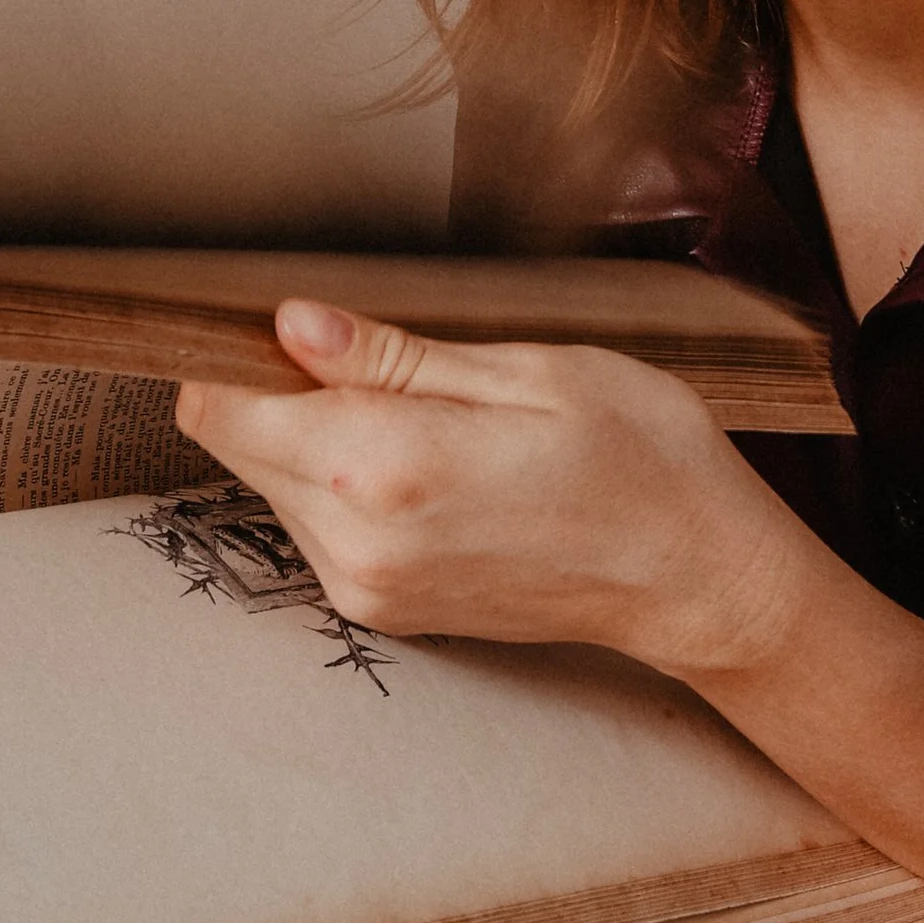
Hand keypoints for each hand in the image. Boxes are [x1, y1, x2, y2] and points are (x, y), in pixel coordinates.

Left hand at [175, 301, 807, 673]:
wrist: (701, 580)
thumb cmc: (640, 456)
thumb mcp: (530, 371)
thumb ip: (395, 356)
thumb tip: (291, 323)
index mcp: (383, 465)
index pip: (222, 402)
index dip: (232, 347)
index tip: (279, 313)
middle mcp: (354, 540)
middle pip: (235, 442)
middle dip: (273, 387)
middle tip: (366, 348)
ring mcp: (365, 587)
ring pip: (271, 483)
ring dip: (311, 436)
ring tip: (418, 408)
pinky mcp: (382, 610)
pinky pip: (316, 526)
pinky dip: (343, 482)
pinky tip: (427, 459)